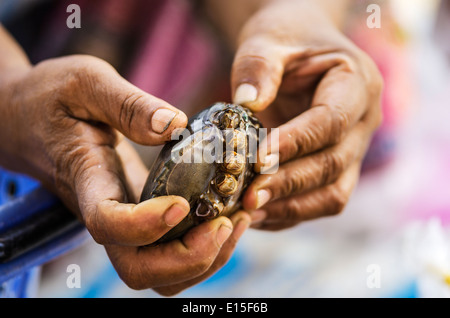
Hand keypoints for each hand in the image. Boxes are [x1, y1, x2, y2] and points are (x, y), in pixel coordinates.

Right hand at [0, 54, 249, 293]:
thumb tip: (174, 125)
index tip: (181, 202)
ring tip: (237, 220)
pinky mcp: (141, 217)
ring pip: (159, 274)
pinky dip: (206, 248)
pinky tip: (230, 216)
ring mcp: (124, 221)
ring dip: (204, 260)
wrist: (31, 121)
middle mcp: (106, 212)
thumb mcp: (85, 83)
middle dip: (188, 259)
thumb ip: (127, 104)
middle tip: (224, 222)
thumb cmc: (52, 99)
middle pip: (138, 270)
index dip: (146, 225)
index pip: (107, 224)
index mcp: (87, 180)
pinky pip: (171, 253)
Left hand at [231, 1, 382, 229]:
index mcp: (357, 84)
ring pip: (332, 194)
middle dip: (288, 183)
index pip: (332, 121)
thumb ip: (258, 66)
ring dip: (290, 207)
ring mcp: (352, 151)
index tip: (258, 158)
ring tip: (248, 211)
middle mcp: (363, 123)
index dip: (296, 143)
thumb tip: (246, 103)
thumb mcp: (269, 40)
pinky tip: (255, 213)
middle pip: (333, 164)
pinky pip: (318, 201)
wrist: (300, 50)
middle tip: (247, 195)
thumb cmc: (287, 41)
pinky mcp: (335, 170)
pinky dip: (287, 212)